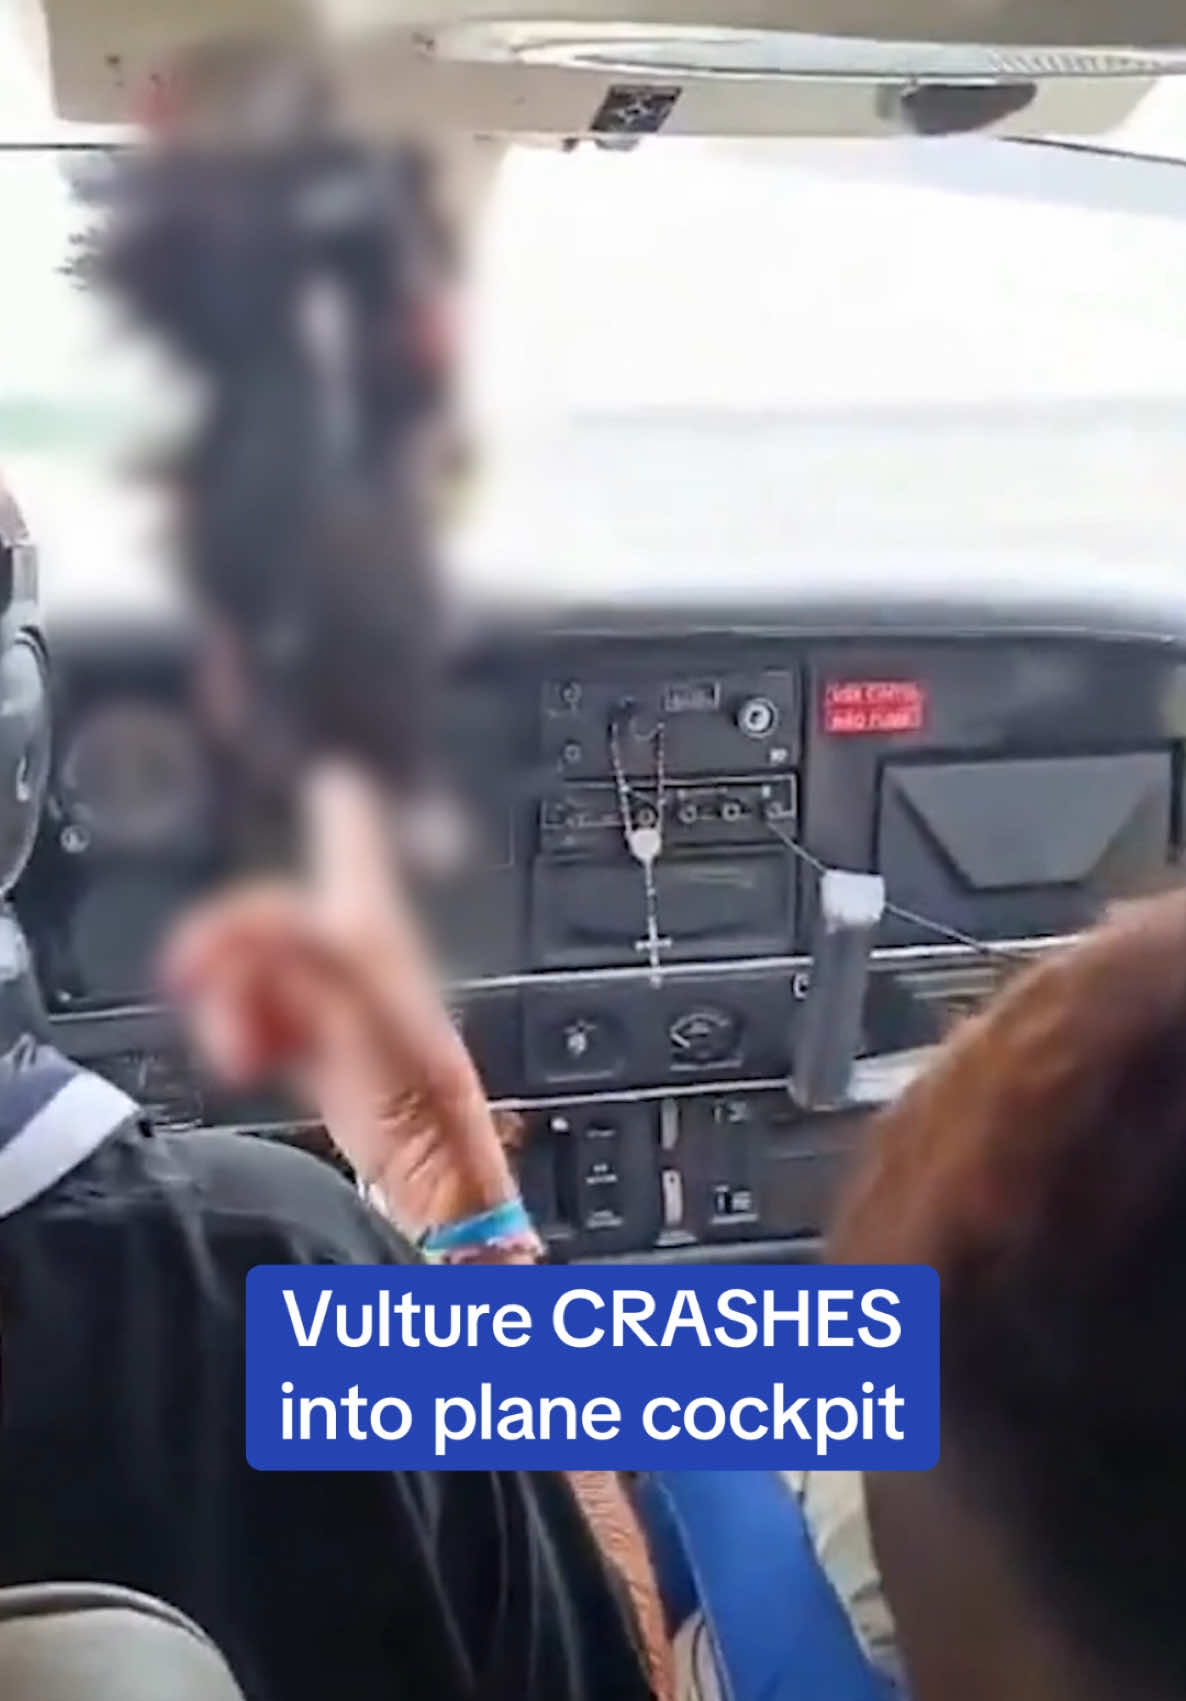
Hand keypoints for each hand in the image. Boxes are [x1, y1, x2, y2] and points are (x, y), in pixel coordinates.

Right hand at [161, 763, 518, 1239]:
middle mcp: (351, 952)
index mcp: (370, 923)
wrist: (421, 1165)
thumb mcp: (353, 999)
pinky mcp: (311, 1042)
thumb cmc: (411, 1082)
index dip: (337, 804)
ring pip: (249, 973)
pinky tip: (253, 1063)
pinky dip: (238, 1036)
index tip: (330, 771)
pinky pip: (252, 1018)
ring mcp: (329, 998)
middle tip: (191, 977)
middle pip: (263, 917)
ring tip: (245, 1053)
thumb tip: (256, 917)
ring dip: (228, 1008)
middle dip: (224, 950)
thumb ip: (299, 945)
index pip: (351, 840)